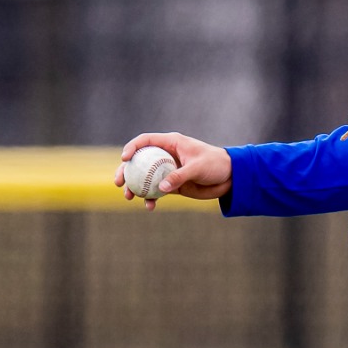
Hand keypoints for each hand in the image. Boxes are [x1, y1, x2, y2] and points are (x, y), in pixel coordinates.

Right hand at [115, 132, 232, 211]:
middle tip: (118, 182)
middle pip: (139, 161)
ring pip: (144, 178)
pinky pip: (156, 191)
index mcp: (171, 143)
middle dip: (125, 171)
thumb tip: (161, 188)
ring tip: (128, 197)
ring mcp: (167, 170)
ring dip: (135, 187)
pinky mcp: (172, 185)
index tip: (124, 159)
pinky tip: (149, 206)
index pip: (145, 141)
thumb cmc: (216, 164)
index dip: (132, 148)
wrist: (230, 178)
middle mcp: (166, 155)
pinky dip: (151, 198)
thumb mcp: (198, 168)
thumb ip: (179, 176)